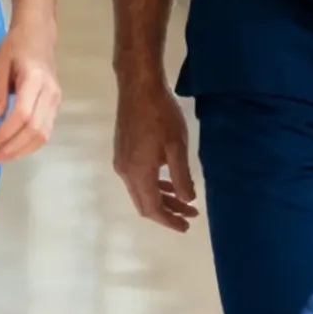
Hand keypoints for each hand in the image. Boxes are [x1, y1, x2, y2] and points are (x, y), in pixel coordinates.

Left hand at [0, 22, 63, 163]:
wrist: (39, 34)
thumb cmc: (16, 46)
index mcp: (35, 80)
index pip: (23, 114)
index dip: (6, 132)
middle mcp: (50, 93)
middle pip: (35, 130)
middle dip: (12, 148)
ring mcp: (56, 101)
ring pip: (43, 135)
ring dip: (21, 150)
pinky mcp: (56, 106)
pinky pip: (46, 132)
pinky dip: (29, 145)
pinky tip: (13, 148)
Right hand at [112, 79, 198, 232]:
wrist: (138, 86)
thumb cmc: (161, 115)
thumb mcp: (176, 147)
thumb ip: (181, 176)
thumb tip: (187, 200)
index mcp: (137, 173)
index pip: (152, 208)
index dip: (169, 220)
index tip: (186, 227)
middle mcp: (125, 171)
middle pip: (145, 202)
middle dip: (167, 212)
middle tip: (190, 217)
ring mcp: (122, 161)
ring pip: (142, 190)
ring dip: (162, 198)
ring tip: (185, 201)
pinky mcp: (124, 150)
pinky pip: (139, 177)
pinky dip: (155, 184)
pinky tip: (170, 181)